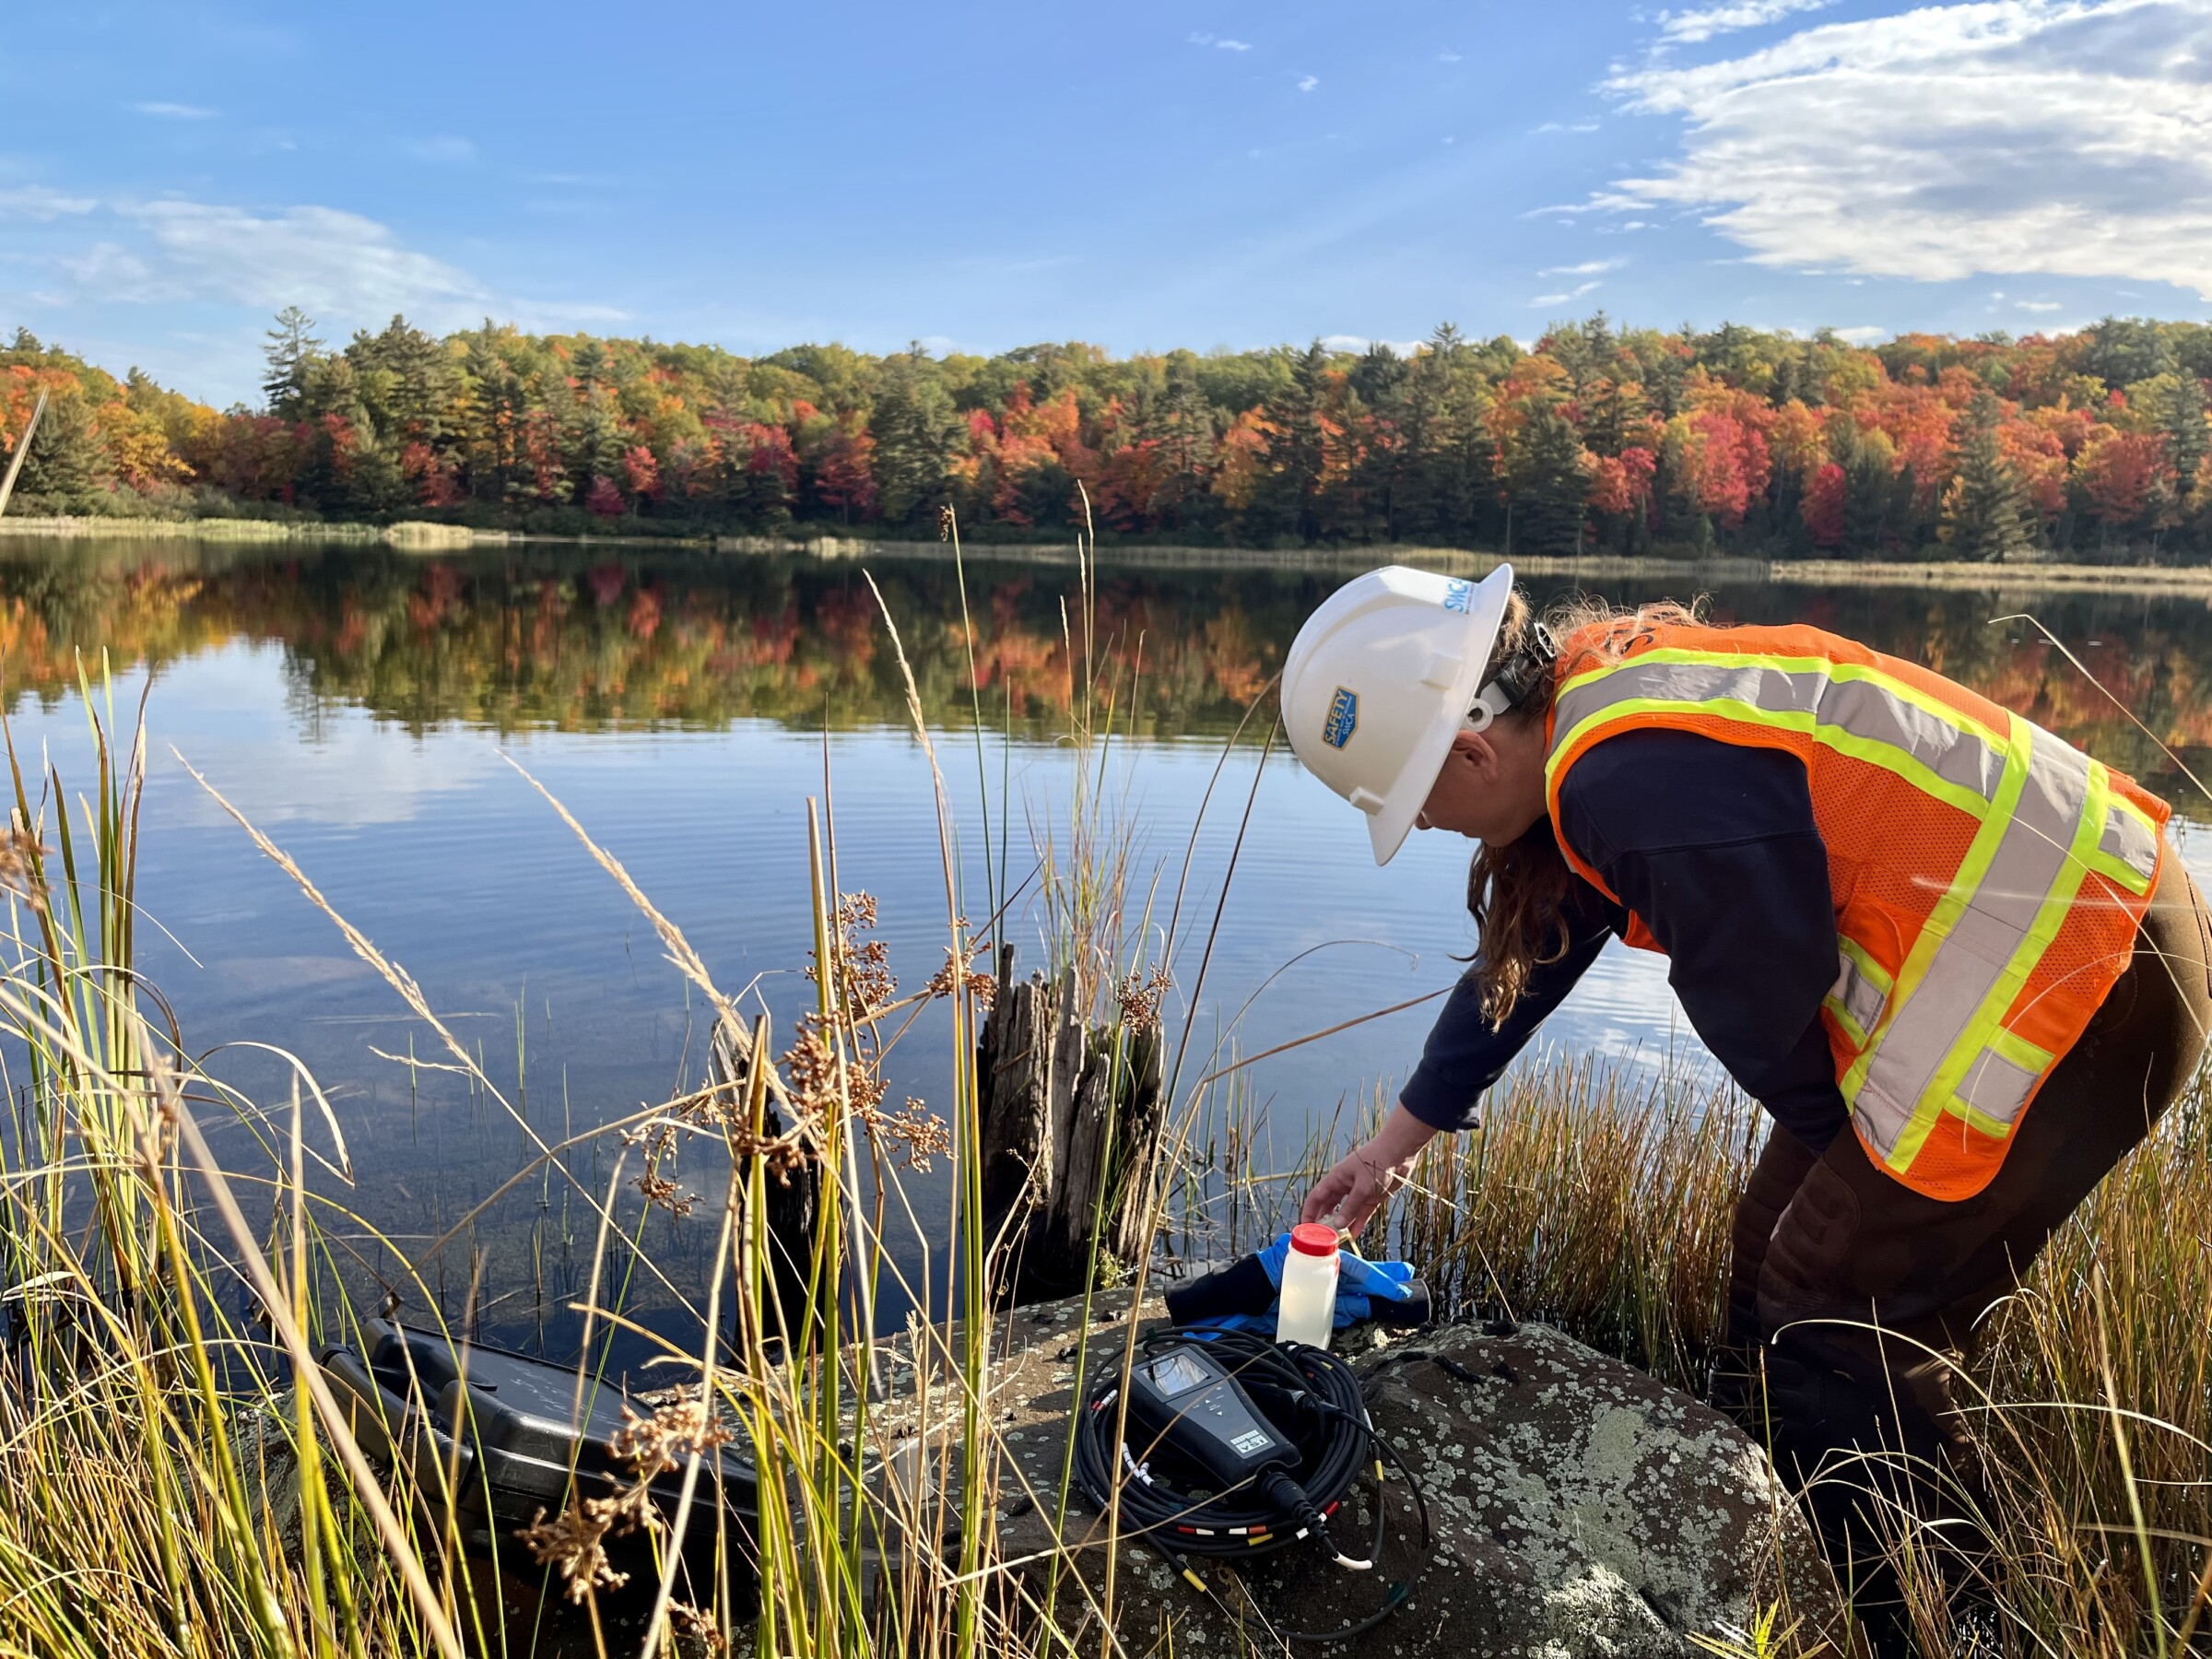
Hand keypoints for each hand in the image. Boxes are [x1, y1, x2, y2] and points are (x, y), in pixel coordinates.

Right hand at [1299, 1104, 1439, 1232]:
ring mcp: (1359, 1191)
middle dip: (1324, 1221)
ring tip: (1336, 1240)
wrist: (1400, 1152)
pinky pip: (1362, 1213)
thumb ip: (1350, 1208)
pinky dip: (1357, 1223)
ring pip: (1346, 1211)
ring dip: (1341, 1224)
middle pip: (1329, 1206)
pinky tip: (1353, 1235)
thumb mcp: (1362, 1188)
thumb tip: (1337, 1225)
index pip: (1316, 1197)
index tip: (1305, 1228)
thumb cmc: (1377, 1163)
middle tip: (1320, 1238)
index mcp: (1336, 1178)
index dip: (1309, 1212)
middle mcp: (1345, 1185)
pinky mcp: (1373, 1196)